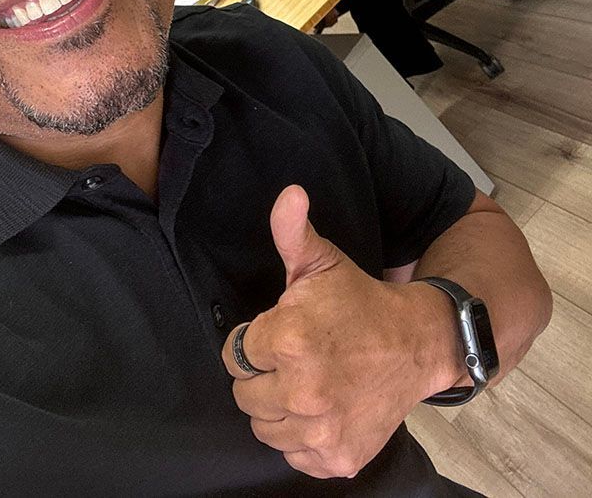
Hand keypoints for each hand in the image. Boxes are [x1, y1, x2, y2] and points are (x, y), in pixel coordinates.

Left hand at [222, 186, 457, 479]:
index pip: (235, 354)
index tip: (280, 334)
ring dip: (279, 408)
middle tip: (294, 358)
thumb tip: (289, 193)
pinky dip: (302, 437)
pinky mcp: (337, 458)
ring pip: (265, 428)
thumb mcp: (323, 262)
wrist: (417, 345)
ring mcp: (321, 430)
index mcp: (288, 340)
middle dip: (263, 375)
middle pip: (244, 395)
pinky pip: (293, 454)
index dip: (256, 341)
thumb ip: (292, 231)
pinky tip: (323, 409)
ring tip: (307, 381)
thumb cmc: (360, 303)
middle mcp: (302, 391)